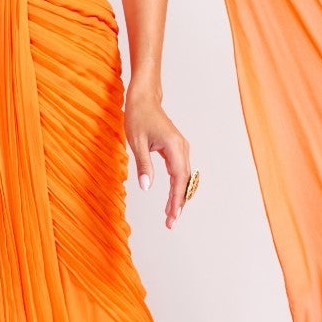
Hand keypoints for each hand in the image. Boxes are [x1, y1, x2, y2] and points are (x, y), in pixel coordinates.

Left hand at [124, 85, 192, 228]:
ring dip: (178, 196)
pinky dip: (177, 186)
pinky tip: (172, 198)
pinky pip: (180, 171)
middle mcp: (182, 148)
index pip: (178, 178)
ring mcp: (181, 148)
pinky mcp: (177, 149)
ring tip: (170, 215)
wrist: (144, 98)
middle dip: (178, 203)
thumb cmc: (138, 117)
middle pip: (184, 181)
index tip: (172, 216)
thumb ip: (143, 166)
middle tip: (170, 223)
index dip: (176, 199)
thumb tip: (146, 188)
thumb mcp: (136, 143)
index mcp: (174, 146)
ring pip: (184, 177)